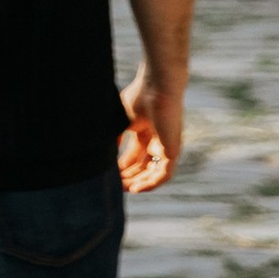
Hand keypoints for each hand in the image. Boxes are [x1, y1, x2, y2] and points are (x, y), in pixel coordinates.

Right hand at [119, 69, 183, 193]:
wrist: (158, 87)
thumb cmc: (140, 97)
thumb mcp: (121, 119)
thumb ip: (115, 136)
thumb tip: (105, 152)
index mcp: (145, 131)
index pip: (135, 155)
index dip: (123, 166)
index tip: (110, 174)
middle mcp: (157, 140)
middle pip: (143, 165)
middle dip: (129, 176)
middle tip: (115, 184)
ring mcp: (166, 146)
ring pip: (154, 172)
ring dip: (139, 182)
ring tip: (124, 190)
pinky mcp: (173, 150)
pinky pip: (164, 174)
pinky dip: (151, 183)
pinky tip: (136, 188)